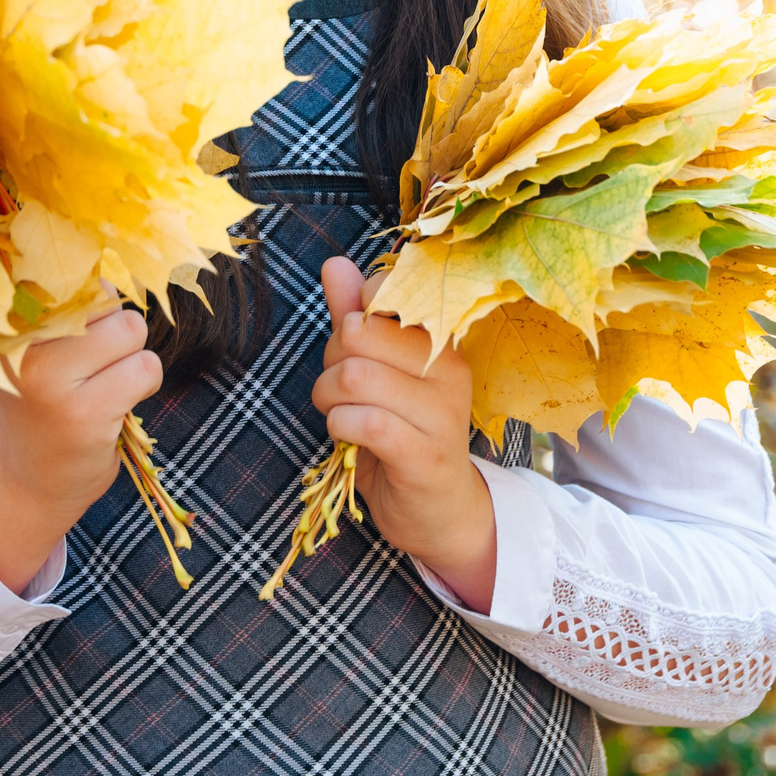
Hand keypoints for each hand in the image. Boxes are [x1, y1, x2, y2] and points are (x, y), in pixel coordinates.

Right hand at [0, 302, 161, 593]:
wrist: (29, 478)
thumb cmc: (42, 399)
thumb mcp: (35, 347)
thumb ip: (63, 308)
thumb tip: (110, 274)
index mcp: (4, 321)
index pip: (72, 277)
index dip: (90, 303)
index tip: (77, 337)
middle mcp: (20, 345)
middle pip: (106, 300)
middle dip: (113, 331)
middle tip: (88, 369)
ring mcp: (50, 381)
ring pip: (130, 329)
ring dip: (131, 357)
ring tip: (101, 385)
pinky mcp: (85, 413)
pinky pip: (146, 368)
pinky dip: (144, 384)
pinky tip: (112, 407)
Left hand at [310, 256, 497, 612]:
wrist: (440, 511)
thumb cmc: (403, 430)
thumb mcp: (376, 368)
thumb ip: (355, 316)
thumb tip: (334, 264)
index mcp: (438, 337)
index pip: (382, 292)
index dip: (349, 317)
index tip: (354, 349)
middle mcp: (448, 367)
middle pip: (358, 333)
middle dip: (329, 360)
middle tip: (339, 388)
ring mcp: (442, 412)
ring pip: (354, 376)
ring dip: (328, 397)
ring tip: (340, 413)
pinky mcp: (425, 454)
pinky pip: (364, 421)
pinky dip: (340, 426)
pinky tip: (349, 436)